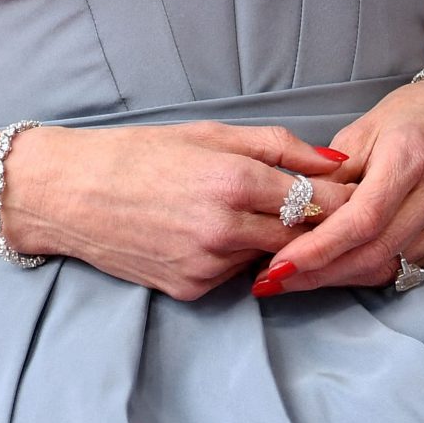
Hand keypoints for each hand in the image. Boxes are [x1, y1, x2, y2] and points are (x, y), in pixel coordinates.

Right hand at [0, 121, 355, 300]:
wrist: (70, 194)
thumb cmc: (137, 153)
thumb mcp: (209, 133)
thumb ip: (278, 146)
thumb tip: (335, 160)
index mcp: (233, 180)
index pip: (316, 202)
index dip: (339, 200)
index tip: (353, 193)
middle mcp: (225, 228)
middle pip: (300, 236)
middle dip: (313, 224)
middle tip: (317, 208)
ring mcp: (207, 265)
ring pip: (268, 256)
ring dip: (271, 239)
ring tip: (244, 212)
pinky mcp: (191, 289)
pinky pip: (234, 274)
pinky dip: (235, 256)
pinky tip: (210, 233)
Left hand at [249, 78, 423, 294]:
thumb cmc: (415, 114)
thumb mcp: (367, 125)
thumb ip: (333, 170)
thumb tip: (296, 209)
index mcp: (410, 157)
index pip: (362, 219)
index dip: (319, 248)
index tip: (280, 263)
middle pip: (374, 253)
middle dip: (320, 273)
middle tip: (274, 280)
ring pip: (389, 268)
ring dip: (339, 278)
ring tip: (295, 278)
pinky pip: (405, 268)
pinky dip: (367, 272)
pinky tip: (336, 270)